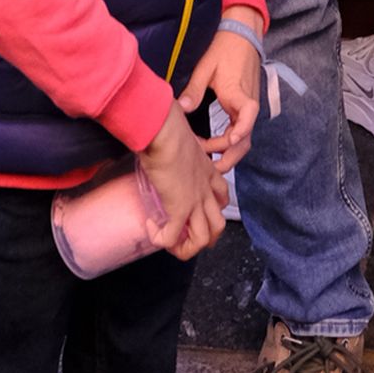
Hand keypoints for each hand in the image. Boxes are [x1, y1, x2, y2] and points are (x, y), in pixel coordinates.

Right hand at [138, 97, 228, 257]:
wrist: (166, 130)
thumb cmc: (169, 125)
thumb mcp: (178, 135)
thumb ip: (174, 141)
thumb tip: (158, 137)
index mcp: (207, 170)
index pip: (222, 195)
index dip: (214, 208)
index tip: (197, 210)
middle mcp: (205, 189)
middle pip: (219, 225)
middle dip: (206, 238)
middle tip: (187, 237)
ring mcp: (195, 200)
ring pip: (203, 238)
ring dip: (187, 247)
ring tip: (170, 242)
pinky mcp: (180, 208)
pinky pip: (173, 237)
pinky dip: (161, 239)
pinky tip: (152, 229)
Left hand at [179, 8, 263, 172]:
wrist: (242, 35)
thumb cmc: (225, 49)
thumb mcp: (206, 67)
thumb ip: (194, 89)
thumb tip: (181, 109)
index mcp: (238, 92)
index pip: (248, 114)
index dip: (241, 129)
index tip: (229, 140)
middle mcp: (247, 103)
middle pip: (246, 138)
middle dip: (229, 156)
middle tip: (208, 165)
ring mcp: (249, 106)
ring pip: (245, 138)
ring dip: (229, 152)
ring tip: (208, 159)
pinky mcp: (246, 107)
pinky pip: (242, 130)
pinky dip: (230, 143)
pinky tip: (214, 146)